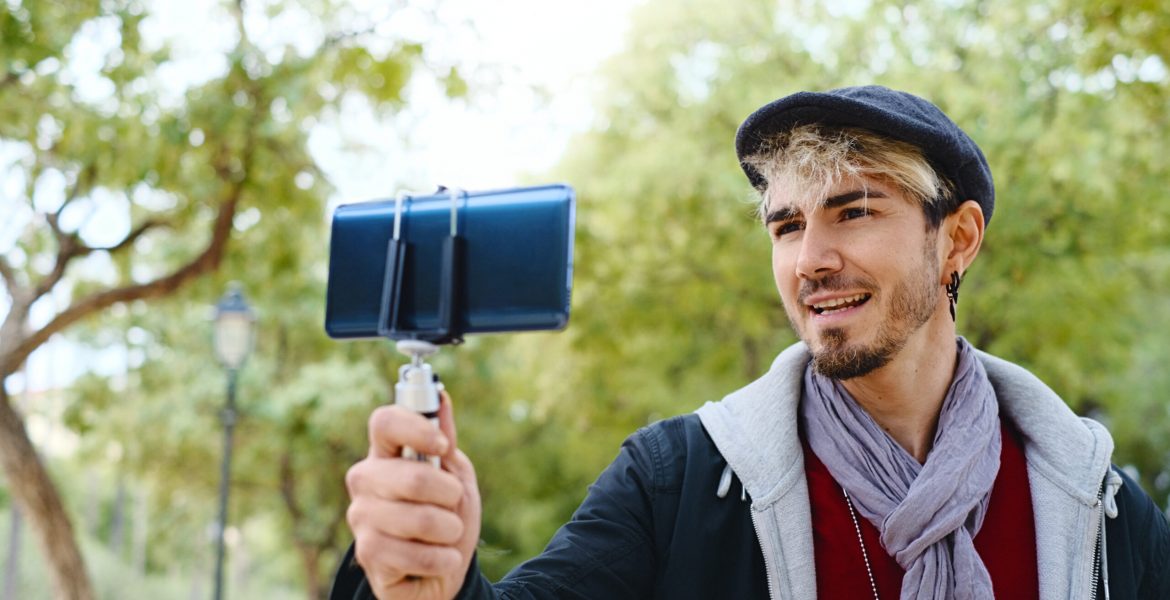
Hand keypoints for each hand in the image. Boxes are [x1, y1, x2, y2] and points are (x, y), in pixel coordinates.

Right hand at [345, 392, 481, 599]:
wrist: (445, 573)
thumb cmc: (448, 520)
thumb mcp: (456, 477)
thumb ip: (446, 442)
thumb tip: (442, 396)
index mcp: (386, 455)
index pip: (384, 422)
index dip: (415, 428)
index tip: (443, 446)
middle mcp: (366, 481)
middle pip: (410, 476)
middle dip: (448, 495)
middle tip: (454, 504)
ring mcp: (362, 517)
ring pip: (417, 518)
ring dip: (449, 530)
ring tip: (448, 536)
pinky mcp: (368, 553)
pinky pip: (415, 553)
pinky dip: (443, 558)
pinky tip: (441, 559)